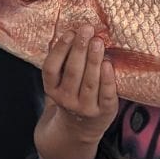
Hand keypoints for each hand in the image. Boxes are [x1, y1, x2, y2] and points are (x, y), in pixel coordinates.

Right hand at [42, 26, 118, 141]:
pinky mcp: (104, 112)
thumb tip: (74, 32)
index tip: (70, 33)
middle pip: (72, 72)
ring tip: (98, 41)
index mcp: (52, 90)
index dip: (59, 50)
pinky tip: (108, 63)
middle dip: (80, 49)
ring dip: (93, 60)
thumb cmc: (71, 96)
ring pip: (89, 82)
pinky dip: (107, 79)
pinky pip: (106, 94)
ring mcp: (85, 107)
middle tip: (87, 29)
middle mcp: (66, 100)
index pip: (51, 69)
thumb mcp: (59, 84)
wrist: (79, 129)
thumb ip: (63, 63)